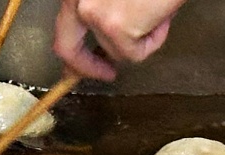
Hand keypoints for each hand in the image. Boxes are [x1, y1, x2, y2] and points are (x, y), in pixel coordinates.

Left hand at [53, 0, 185, 80]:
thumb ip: (103, 10)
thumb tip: (103, 45)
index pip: (62, 27)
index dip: (73, 51)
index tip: (79, 65)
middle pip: (67, 48)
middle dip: (87, 67)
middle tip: (107, 73)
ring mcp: (93, 13)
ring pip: (113, 49)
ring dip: (139, 39)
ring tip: (156, 15)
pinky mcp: (115, 28)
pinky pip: (134, 55)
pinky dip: (154, 41)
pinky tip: (161, 18)